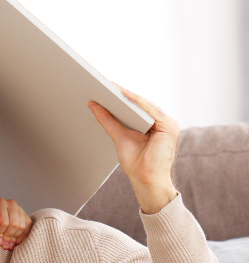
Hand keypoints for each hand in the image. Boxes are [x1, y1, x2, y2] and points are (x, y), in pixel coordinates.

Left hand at [0, 198, 32, 249]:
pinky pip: (28, 226)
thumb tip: (0, 219)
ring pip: (22, 226)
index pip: (4, 221)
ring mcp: (19, 209)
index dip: (1, 233)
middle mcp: (11, 203)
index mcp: (0, 202)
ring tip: (8, 245)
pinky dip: (23, 235)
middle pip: (15, 224)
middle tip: (4, 245)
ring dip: (15, 237)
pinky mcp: (25, 215)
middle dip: (9, 237)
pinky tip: (15, 241)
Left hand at [88, 89, 178, 213]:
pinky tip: (124, 94)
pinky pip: (150, 110)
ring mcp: (168, 124)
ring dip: (128, 95)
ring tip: (111, 86)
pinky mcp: (169, 126)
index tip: (105, 86)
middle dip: (123, 94)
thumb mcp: (118, 136)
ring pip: (145, 105)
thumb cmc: (136, 163)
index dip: (121, 97)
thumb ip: (108, 120)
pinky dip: (137, 101)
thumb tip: (93, 104)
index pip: (136, 107)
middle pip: (140, 105)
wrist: (146, 179)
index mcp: (154, 125)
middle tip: (105, 82)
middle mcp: (162, 122)